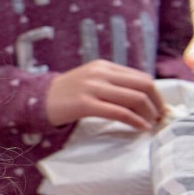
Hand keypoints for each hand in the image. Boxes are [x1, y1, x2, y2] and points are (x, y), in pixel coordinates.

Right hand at [45, 60, 163, 129]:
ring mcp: (91, 87)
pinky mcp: (84, 104)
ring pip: (134, 98)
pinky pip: (119, 112)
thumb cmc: (65, 95)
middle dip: (157, 103)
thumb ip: (112, 84)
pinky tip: (139, 128)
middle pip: (143, 85)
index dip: (156, 94)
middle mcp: (100, 73)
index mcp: (103, 66)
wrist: (34, 99)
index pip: (141, 77)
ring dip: (149, 113)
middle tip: (159, 117)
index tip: (158, 108)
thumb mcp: (90, 81)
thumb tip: (141, 98)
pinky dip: (134, 121)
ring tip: (150, 124)